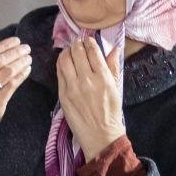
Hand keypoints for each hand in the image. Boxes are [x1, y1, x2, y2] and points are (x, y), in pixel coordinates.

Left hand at [57, 38, 125, 158]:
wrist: (100, 135)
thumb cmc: (111, 112)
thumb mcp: (116, 88)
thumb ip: (113, 66)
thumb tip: (114, 48)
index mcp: (103, 77)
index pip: (92, 50)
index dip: (89, 41)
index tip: (88, 41)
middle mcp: (86, 80)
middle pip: (77, 52)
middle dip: (77, 44)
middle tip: (78, 44)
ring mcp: (72, 87)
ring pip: (65, 60)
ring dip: (67, 51)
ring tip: (70, 51)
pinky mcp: (63, 95)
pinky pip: (59, 73)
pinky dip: (61, 64)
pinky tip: (65, 62)